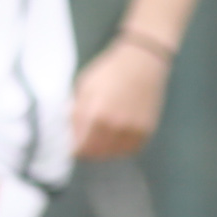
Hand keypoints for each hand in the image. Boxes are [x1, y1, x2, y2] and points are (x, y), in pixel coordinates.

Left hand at [70, 37, 170, 158]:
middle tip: (87, 141)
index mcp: (96, 115)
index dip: (74, 149)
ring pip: (114, 154)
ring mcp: (133, 130)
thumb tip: (70, 133)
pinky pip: (130, 150)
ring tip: (103, 136)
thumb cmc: (110, 71)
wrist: (143, 61)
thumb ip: (76, 112)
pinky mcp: (146, 130)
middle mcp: (115, 126)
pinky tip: (118, 134)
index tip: (73, 146)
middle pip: (96, 154)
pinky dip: (122, 147)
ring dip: (105, 149)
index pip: (81, 148)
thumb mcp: (84, 87)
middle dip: (88, 150)